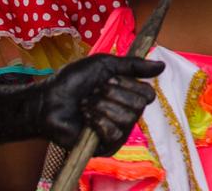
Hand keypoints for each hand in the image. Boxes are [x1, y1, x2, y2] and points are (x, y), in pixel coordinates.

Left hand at [37, 55, 163, 155]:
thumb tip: (163, 65)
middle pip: (140, 106)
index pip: (148, 94)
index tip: (108, 80)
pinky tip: (86, 118)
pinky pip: (115, 134)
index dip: (128, 85)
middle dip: (113, 95)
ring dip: (102, 107)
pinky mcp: (107, 146)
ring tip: (86, 104)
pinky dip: (98, 122)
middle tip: (94, 92)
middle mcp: (127, 112)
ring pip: (128, 119)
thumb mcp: (105, 64)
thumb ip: (134, 65)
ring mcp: (118, 130)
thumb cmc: (73, 81)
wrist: (49, 101)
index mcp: (129, 94)